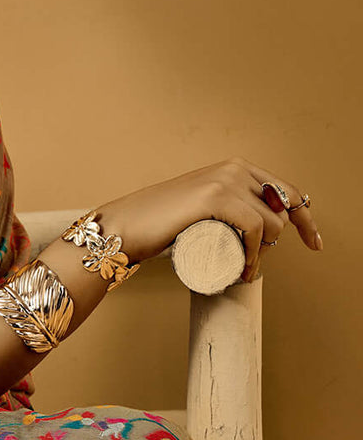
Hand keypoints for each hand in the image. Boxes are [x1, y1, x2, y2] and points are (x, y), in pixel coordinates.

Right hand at [99, 157, 320, 281]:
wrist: (124, 226)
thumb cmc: (159, 225)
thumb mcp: (202, 211)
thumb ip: (224, 209)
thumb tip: (256, 230)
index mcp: (235, 167)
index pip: (288, 192)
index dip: (307, 220)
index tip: (315, 244)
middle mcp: (235, 167)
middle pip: (283, 211)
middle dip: (276, 245)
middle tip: (249, 266)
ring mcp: (225, 179)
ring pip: (273, 223)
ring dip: (265, 255)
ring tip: (243, 272)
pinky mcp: (215, 197)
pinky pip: (255, 228)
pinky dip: (256, 254)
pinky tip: (246, 270)